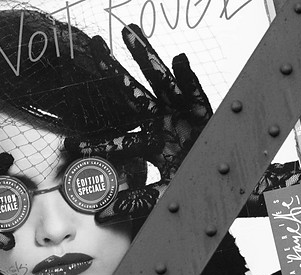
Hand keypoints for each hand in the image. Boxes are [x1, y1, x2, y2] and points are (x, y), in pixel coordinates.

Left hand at [65, 24, 212, 224]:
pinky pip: (195, 90)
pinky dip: (188, 76)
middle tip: (91, 43)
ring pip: (161, 81)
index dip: (94, 142)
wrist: (232, 191)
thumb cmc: (199, 193)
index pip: (117, 138)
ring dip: (147, 57)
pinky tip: (178, 58)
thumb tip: (99, 216)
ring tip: (129, 32)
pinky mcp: (205, 112)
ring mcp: (182, 115)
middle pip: (133, 94)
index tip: (69, 145)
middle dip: (113, 69)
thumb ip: (135, 204)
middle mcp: (162, 125)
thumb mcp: (165, 200)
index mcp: (150, 145)